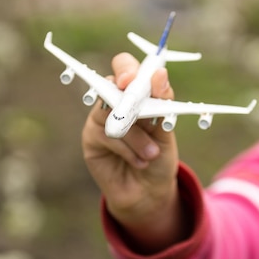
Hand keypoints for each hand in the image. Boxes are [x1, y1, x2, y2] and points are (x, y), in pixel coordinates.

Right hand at [81, 53, 184, 251]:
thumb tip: (160, 75)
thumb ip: (162, 102)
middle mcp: (115, 101)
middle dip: (124, 90)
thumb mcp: (166, 128)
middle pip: (110, 81)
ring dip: (137, 136)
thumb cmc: (159, 155)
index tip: (134, 78)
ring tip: (151, 154)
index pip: (126, 66)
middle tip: (135, 101)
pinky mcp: (91, 138)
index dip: (127, 67)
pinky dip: (128, 149)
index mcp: (136, 92)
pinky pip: (108, 135)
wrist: (150, 191)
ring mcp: (100, 118)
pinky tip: (138, 161)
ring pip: (114, 114)